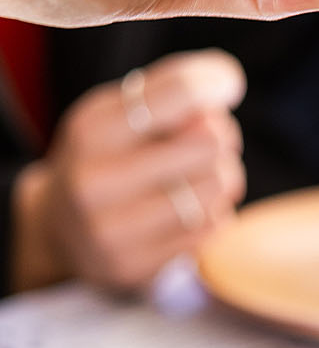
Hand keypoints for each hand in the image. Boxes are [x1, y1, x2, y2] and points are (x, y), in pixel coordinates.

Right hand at [11, 50, 246, 293]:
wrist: (61, 230)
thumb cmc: (103, 159)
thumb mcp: (115, 115)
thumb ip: (165, 93)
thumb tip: (225, 80)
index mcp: (91, 132)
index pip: (174, 95)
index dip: (213, 83)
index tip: (229, 83)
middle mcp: (96, 182)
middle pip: (206, 145)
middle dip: (223, 137)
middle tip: (217, 138)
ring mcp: (115, 231)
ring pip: (214, 191)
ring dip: (227, 178)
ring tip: (211, 174)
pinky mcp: (139, 267)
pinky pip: (209, 230)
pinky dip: (215, 213)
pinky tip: (197, 208)